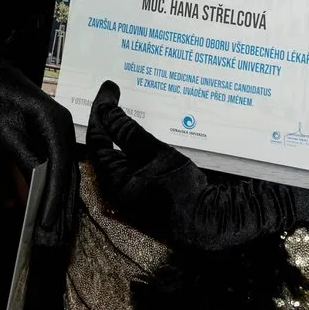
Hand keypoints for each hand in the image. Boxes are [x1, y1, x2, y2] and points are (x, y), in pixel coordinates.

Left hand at [0, 46, 78, 248]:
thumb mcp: (4, 128)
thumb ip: (23, 155)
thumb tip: (38, 183)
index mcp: (56, 125)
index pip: (60, 169)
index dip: (55, 199)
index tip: (48, 224)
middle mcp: (64, 131)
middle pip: (68, 177)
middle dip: (61, 209)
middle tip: (55, 239)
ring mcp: (59, 136)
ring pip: (62, 176)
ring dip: (56, 203)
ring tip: (52, 232)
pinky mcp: (49, 142)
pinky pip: (50, 170)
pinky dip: (42, 190)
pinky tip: (32, 205)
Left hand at [86, 80, 308, 250]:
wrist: (210, 222)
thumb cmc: (181, 191)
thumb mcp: (155, 155)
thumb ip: (129, 133)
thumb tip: (106, 110)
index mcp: (113, 182)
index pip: (98, 141)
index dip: (101, 112)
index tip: (109, 88)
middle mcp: (119, 187)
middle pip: (107, 146)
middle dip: (110, 119)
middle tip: (116, 94)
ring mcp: (135, 189)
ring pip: (123, 152)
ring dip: (126, 129)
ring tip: (130, 104)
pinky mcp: (150, 187)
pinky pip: (137, 160)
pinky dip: (139, 141)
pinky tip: (148, 127)